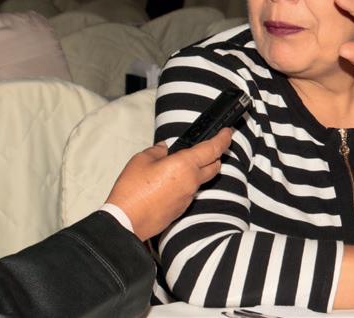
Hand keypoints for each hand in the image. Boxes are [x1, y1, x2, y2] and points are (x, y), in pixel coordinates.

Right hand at [105, 128, 231, 240]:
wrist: (126, 221)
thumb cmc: (132, 190)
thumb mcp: (141, 160)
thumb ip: (157, 151)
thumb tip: (164, 149)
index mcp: (185, 165)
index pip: (213, 149)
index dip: (223, 139)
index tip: (227, 132)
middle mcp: (192, 181)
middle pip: (215, 166)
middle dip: (215, 155)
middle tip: (206, 148)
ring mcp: (188, 197)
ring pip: (201, 180)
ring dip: (197, 171)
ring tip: (178, 166)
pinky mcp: (182, 209)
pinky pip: (190, 192)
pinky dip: (186, 184)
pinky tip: (170, 183)